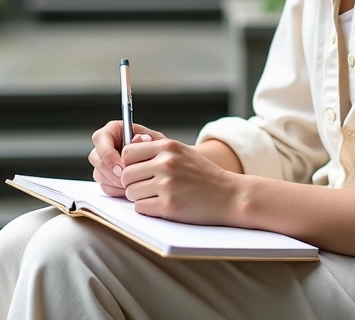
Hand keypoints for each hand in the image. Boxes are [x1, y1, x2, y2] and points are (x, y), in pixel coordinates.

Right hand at [89, 120, 165, 196]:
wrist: (163, 168)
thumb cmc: (159, 150)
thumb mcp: (157, 142)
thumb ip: (146, 139)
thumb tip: (137, 138)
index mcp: (115, 130)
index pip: (100, 138)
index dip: (108, 154)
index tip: (120, 166)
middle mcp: (106, 145)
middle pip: (95, 157)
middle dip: (110, 171)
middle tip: (125, 179)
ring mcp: (104, 162)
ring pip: (98, 173)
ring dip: (114, 181)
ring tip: (132, 183)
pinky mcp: (106, 177)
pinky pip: (104, 186)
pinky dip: (116, 190)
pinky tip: (129, 188)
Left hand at [120, 137, 239, 223]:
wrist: (229, 195)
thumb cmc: (204, 176)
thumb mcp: (183, 153)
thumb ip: (157, 151)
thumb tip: (125, 154)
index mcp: (168, 147)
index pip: (128, 153)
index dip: (128, 164)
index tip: (137, 171)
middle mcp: (166, 163)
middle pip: (126, 174)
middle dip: (132, 183)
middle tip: (146, 187)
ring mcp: (167, 184)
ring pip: (131, 192)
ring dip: (139, 197)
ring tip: (156, 196)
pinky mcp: (169, 205)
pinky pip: (140, 207)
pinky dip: (147, 208)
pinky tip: (161, 205)